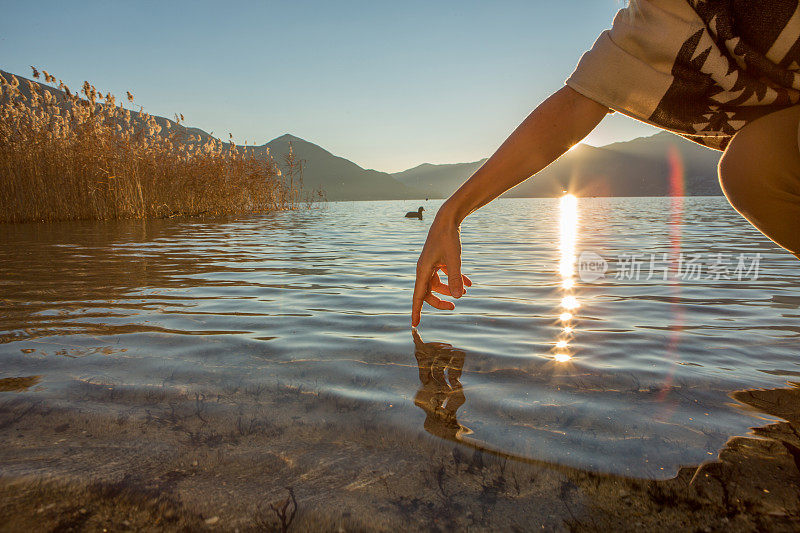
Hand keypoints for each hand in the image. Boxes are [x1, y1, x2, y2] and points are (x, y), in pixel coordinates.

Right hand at [412, 206, 472, 326]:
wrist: (448, 219)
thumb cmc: (448, 237)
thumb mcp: (454, 259)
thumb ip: (455, 278)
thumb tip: (457, 297)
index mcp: (423, 270)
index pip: (418, 295)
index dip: (416, 311)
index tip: (415, 324)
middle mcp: (424, 268)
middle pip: (428, 292)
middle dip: (440, 301)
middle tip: (453, 308)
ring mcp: (431, 264)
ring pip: (437, 283)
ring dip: (450, 289)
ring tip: (465, 291)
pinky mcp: (438, 259)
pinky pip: (444, 274)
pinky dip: (455, 279)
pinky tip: (469, 283)